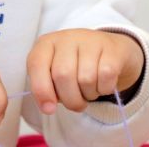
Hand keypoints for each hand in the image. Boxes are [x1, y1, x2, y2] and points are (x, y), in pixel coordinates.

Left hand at [26, 29, 143, 114]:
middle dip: (70, 99)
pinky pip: (106, 76)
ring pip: (86, 78)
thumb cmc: (76, 65)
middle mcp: (67, 38)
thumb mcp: (55, 72)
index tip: (48, 109)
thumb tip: (47, 107)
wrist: (109, 50)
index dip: (41, 90)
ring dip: (89, 94)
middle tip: (76, 103)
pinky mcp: (111, 49)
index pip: (36, 64)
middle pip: (63, 75)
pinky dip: (104, 89)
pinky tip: (103, 84)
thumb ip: (46, 87)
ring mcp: (90, 41)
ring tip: (89, 90)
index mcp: (46, 43)